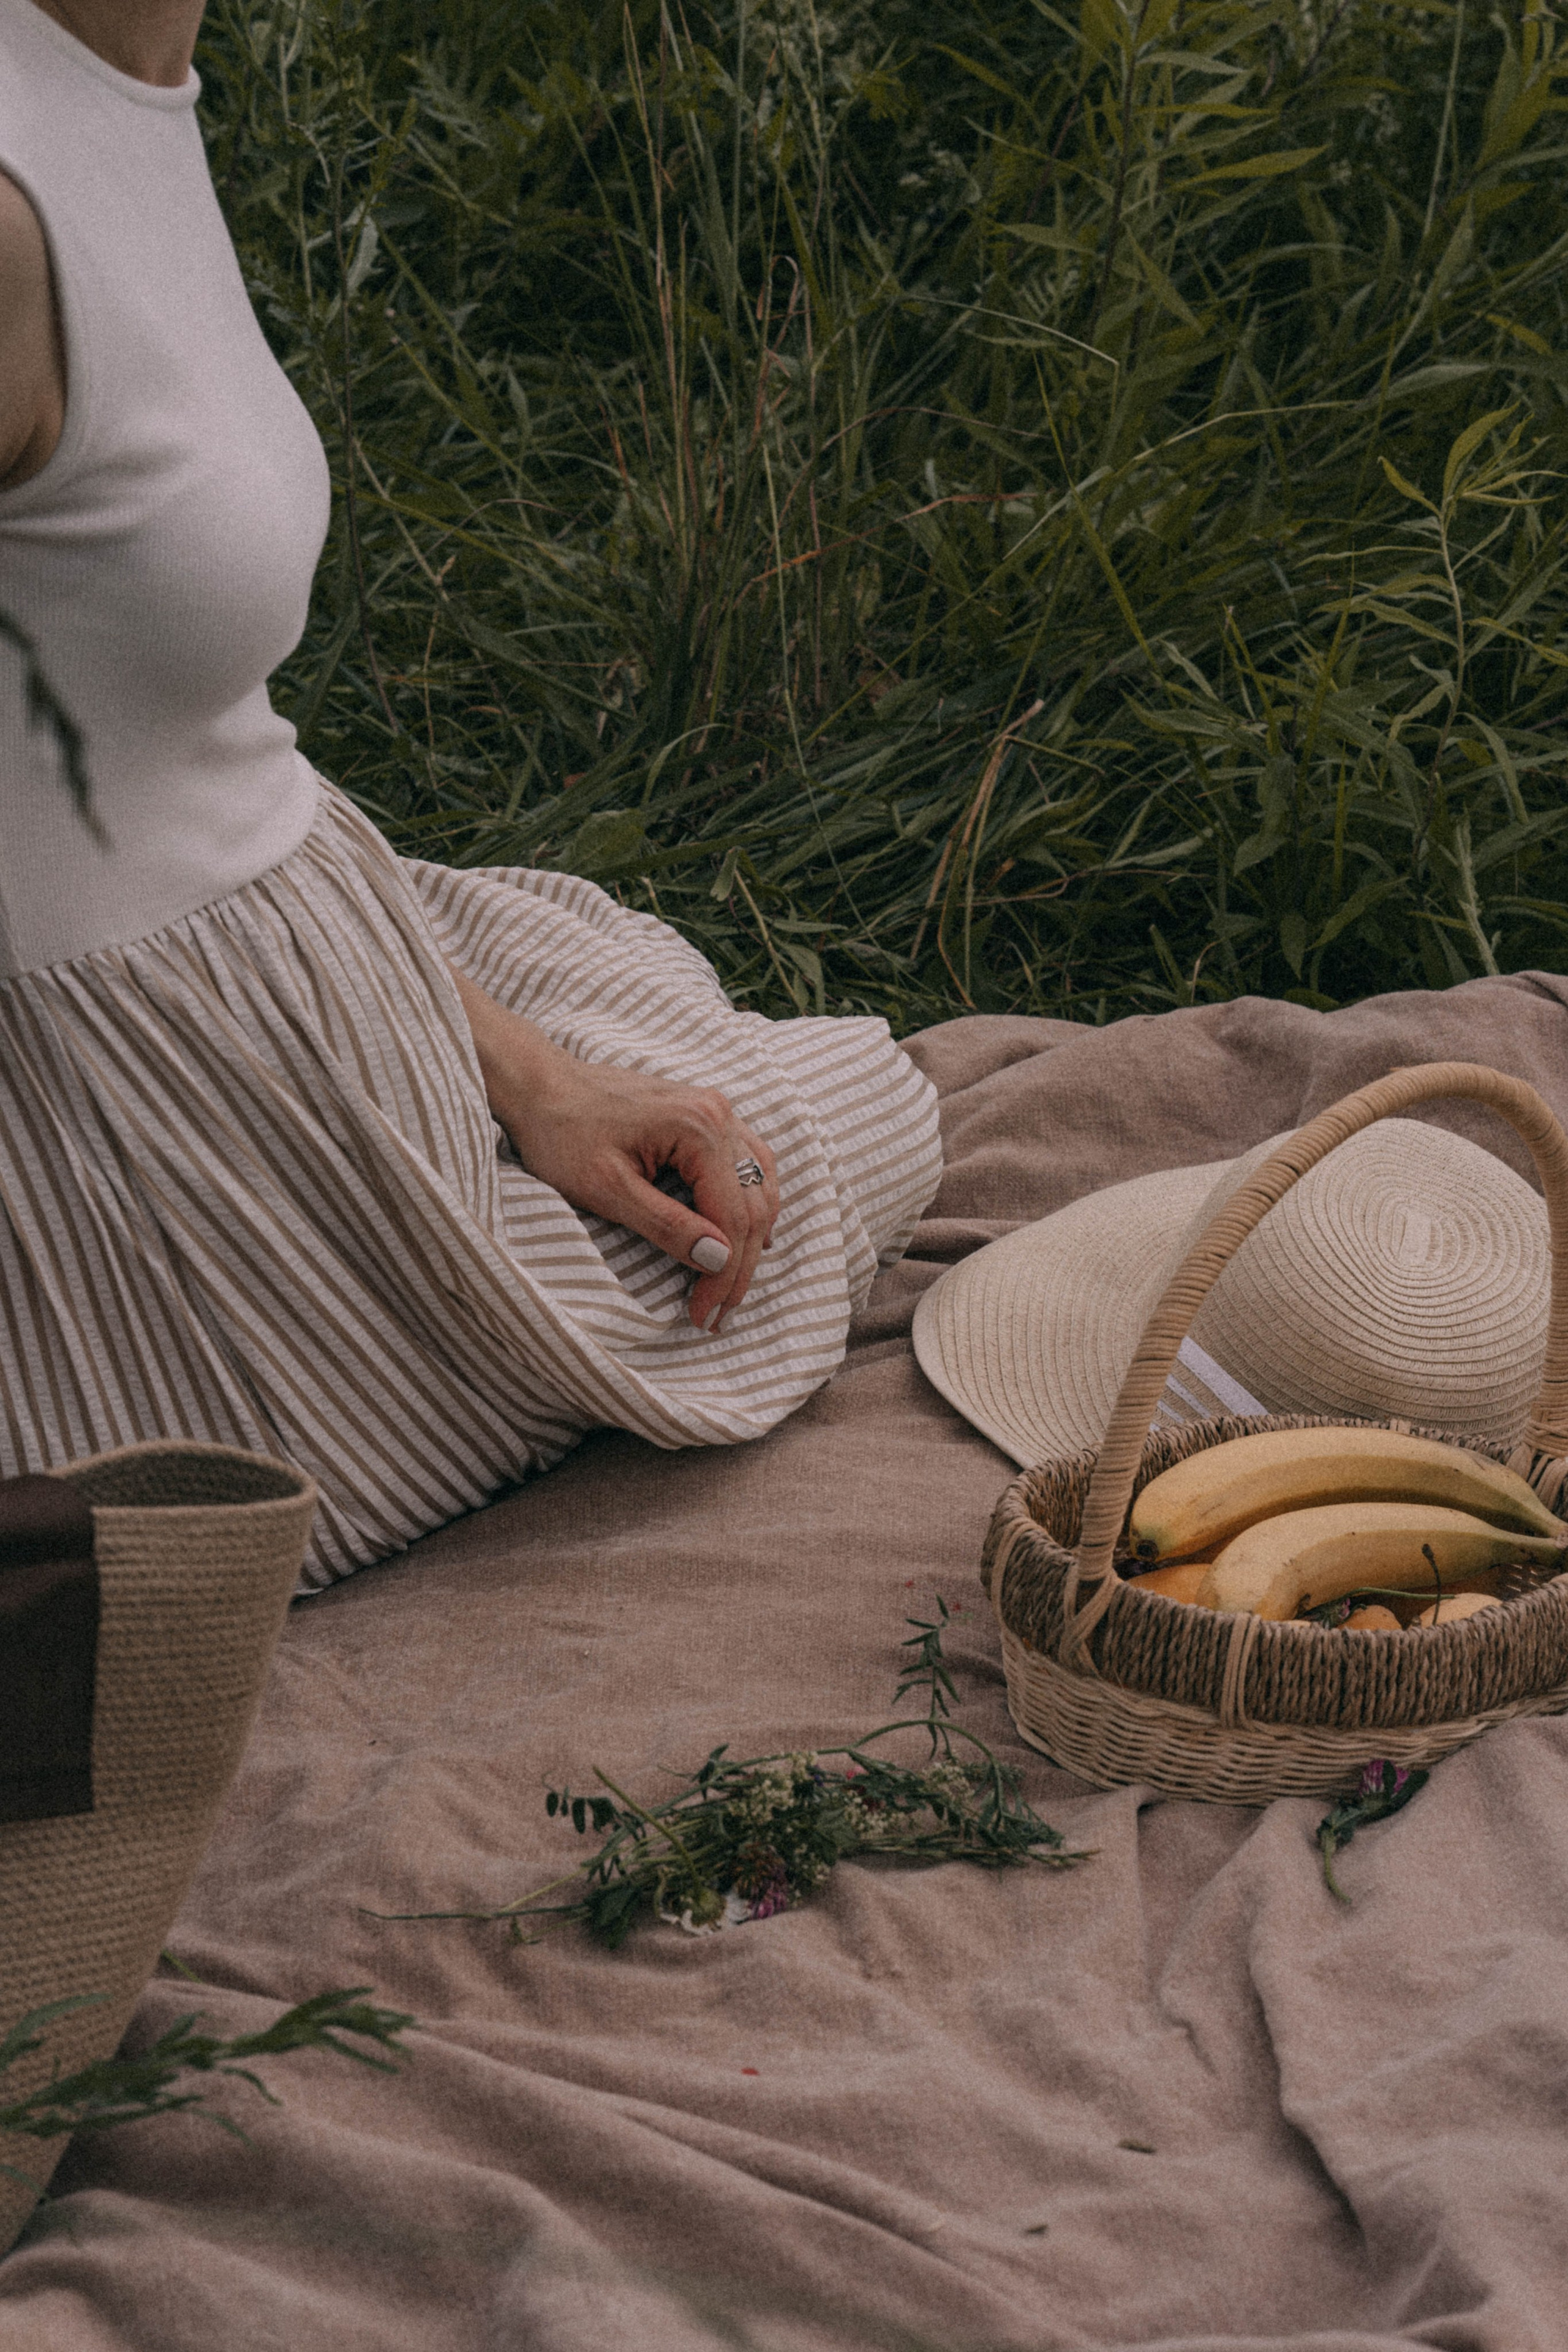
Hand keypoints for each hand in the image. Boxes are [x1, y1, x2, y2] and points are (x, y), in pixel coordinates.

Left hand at [448, 967, 778, 1329]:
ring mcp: (717, 1111)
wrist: (541, 1086)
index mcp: (698, 1128)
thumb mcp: (607, 1189)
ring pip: (761, 1185)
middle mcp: (719, 1114)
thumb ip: (666, 1225)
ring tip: (731, 1286)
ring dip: (751, 1239)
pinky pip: (749, 1164)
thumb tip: (719, 1259)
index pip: (732, 1217)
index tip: (705, 1316)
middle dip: (739, 1267)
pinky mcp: (707, 1116)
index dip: (724, 1275)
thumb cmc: (563, 1133)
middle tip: (718, 1314)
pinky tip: (743, 1234)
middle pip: (753, 1205)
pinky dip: (750, 1204)